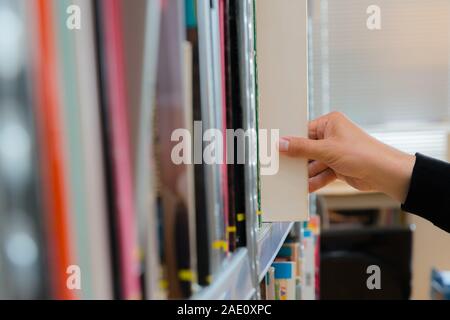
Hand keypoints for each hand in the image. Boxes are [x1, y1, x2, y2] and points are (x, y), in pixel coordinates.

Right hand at [278, 112, 415, 202]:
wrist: (385, 174)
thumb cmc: (362, 154)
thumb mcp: (327, 149)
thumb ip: (302, 147)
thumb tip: (281, 143)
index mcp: (330, 123)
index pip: (304, 130)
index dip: (290, 140)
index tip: (277, 148)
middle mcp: (333, 135)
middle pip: (307, 148)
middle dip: (298, 159)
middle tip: (282, 166)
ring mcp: (336, 152)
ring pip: (314, 162)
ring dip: (306, 173)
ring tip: (293, 181)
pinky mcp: (339, 166)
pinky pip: (322, 173)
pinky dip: (315, 180)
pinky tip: (306, 187)